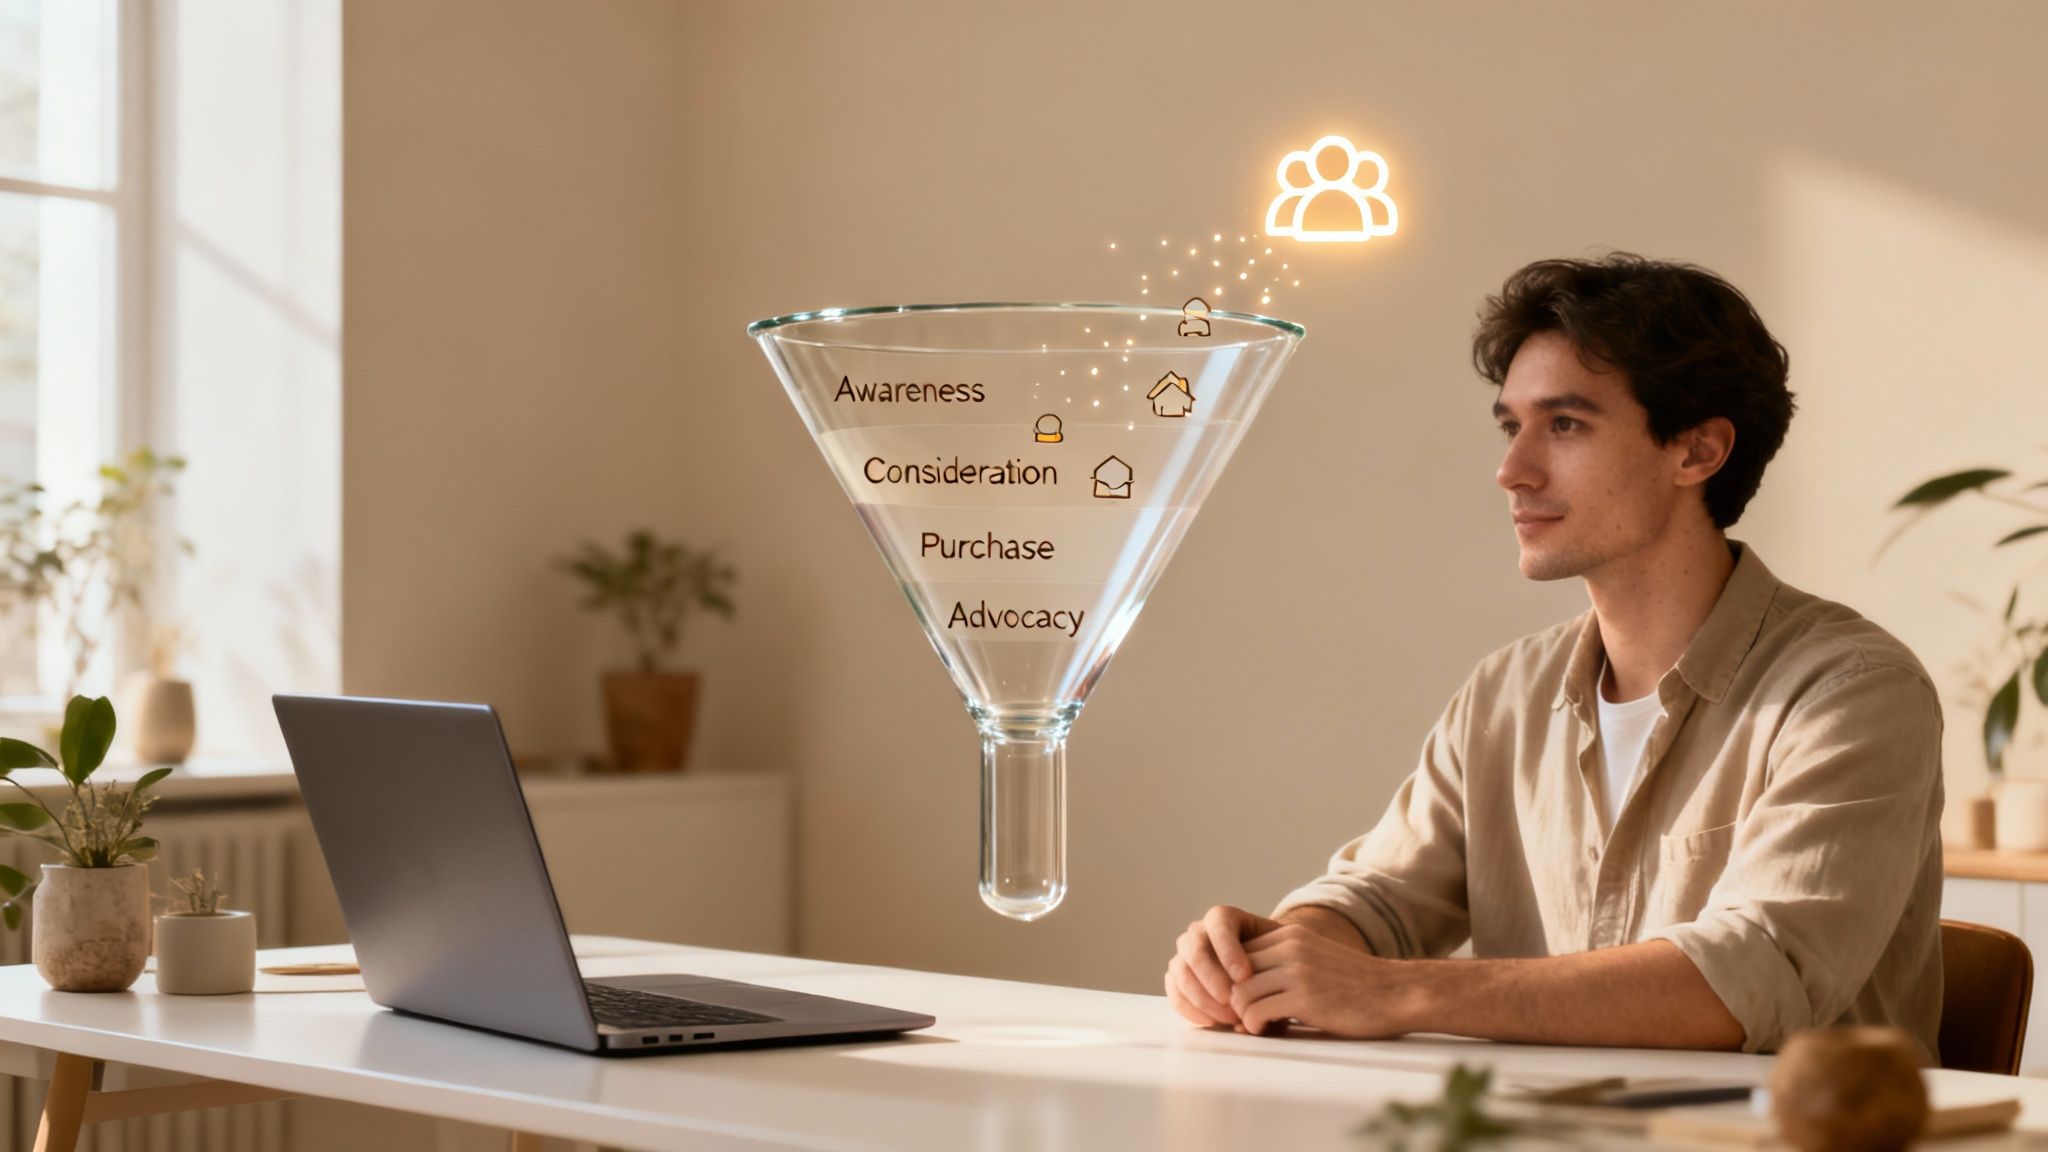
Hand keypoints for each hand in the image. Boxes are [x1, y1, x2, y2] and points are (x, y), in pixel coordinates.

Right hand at [1166, 905, 1281, 1028]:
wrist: (1267, 968)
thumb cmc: (1276, 961)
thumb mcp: (1281, 958)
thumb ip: (1273, 974)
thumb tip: (1257, 1008)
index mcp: (1223, 917)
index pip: (1218, 925)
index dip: (1228, 950)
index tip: (1245, 977)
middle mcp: (1199, 932)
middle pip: (1194, 949)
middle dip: (1211, 977)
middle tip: (1232, 1001)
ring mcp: (1184, 955)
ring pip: (1181, 972)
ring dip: (1202, 998)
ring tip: (1229, 1018)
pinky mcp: (1177, 977)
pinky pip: (1174, 992)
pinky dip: (1190, 1009)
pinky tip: (1213, 1022)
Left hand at [1229, 922, 1413, 1037]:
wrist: (1397, 993)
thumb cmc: (1356, 984)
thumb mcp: (1316, 958)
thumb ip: (1284, 962)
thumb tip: (1244, 985)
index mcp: (1291, 935)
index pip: (1239, 952)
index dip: (1235, 978)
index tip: (1245, 998)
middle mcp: (1290, 947)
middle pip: (1233, 971)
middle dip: (1234, 997)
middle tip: (1246, 1015)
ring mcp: (1297, 971)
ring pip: (1240, 993)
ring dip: (1242, 1014)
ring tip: (1257, 1024)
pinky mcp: (1304, 999)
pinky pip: (1256, 1012)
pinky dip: (1254, 1025)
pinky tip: (1267, 1029)